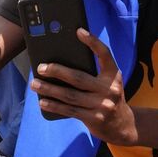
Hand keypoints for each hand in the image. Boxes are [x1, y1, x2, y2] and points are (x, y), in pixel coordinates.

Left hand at [32, 29, 136, 145]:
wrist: (122, 125)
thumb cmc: (108, 97)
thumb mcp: (108, 82)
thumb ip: (93, 73)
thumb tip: (62, 63)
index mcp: (113, 75)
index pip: (104, 54)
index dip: (93, 42)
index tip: (79, 31)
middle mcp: (109, 89)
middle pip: (78, 77)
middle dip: (57, 71)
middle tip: (41, 68)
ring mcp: (102, 105)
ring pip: (70, 95)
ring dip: (49, 89)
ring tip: (35, 84)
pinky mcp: (94, 118)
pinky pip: (70, 110)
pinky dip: (55, 106)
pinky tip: (43, 102)